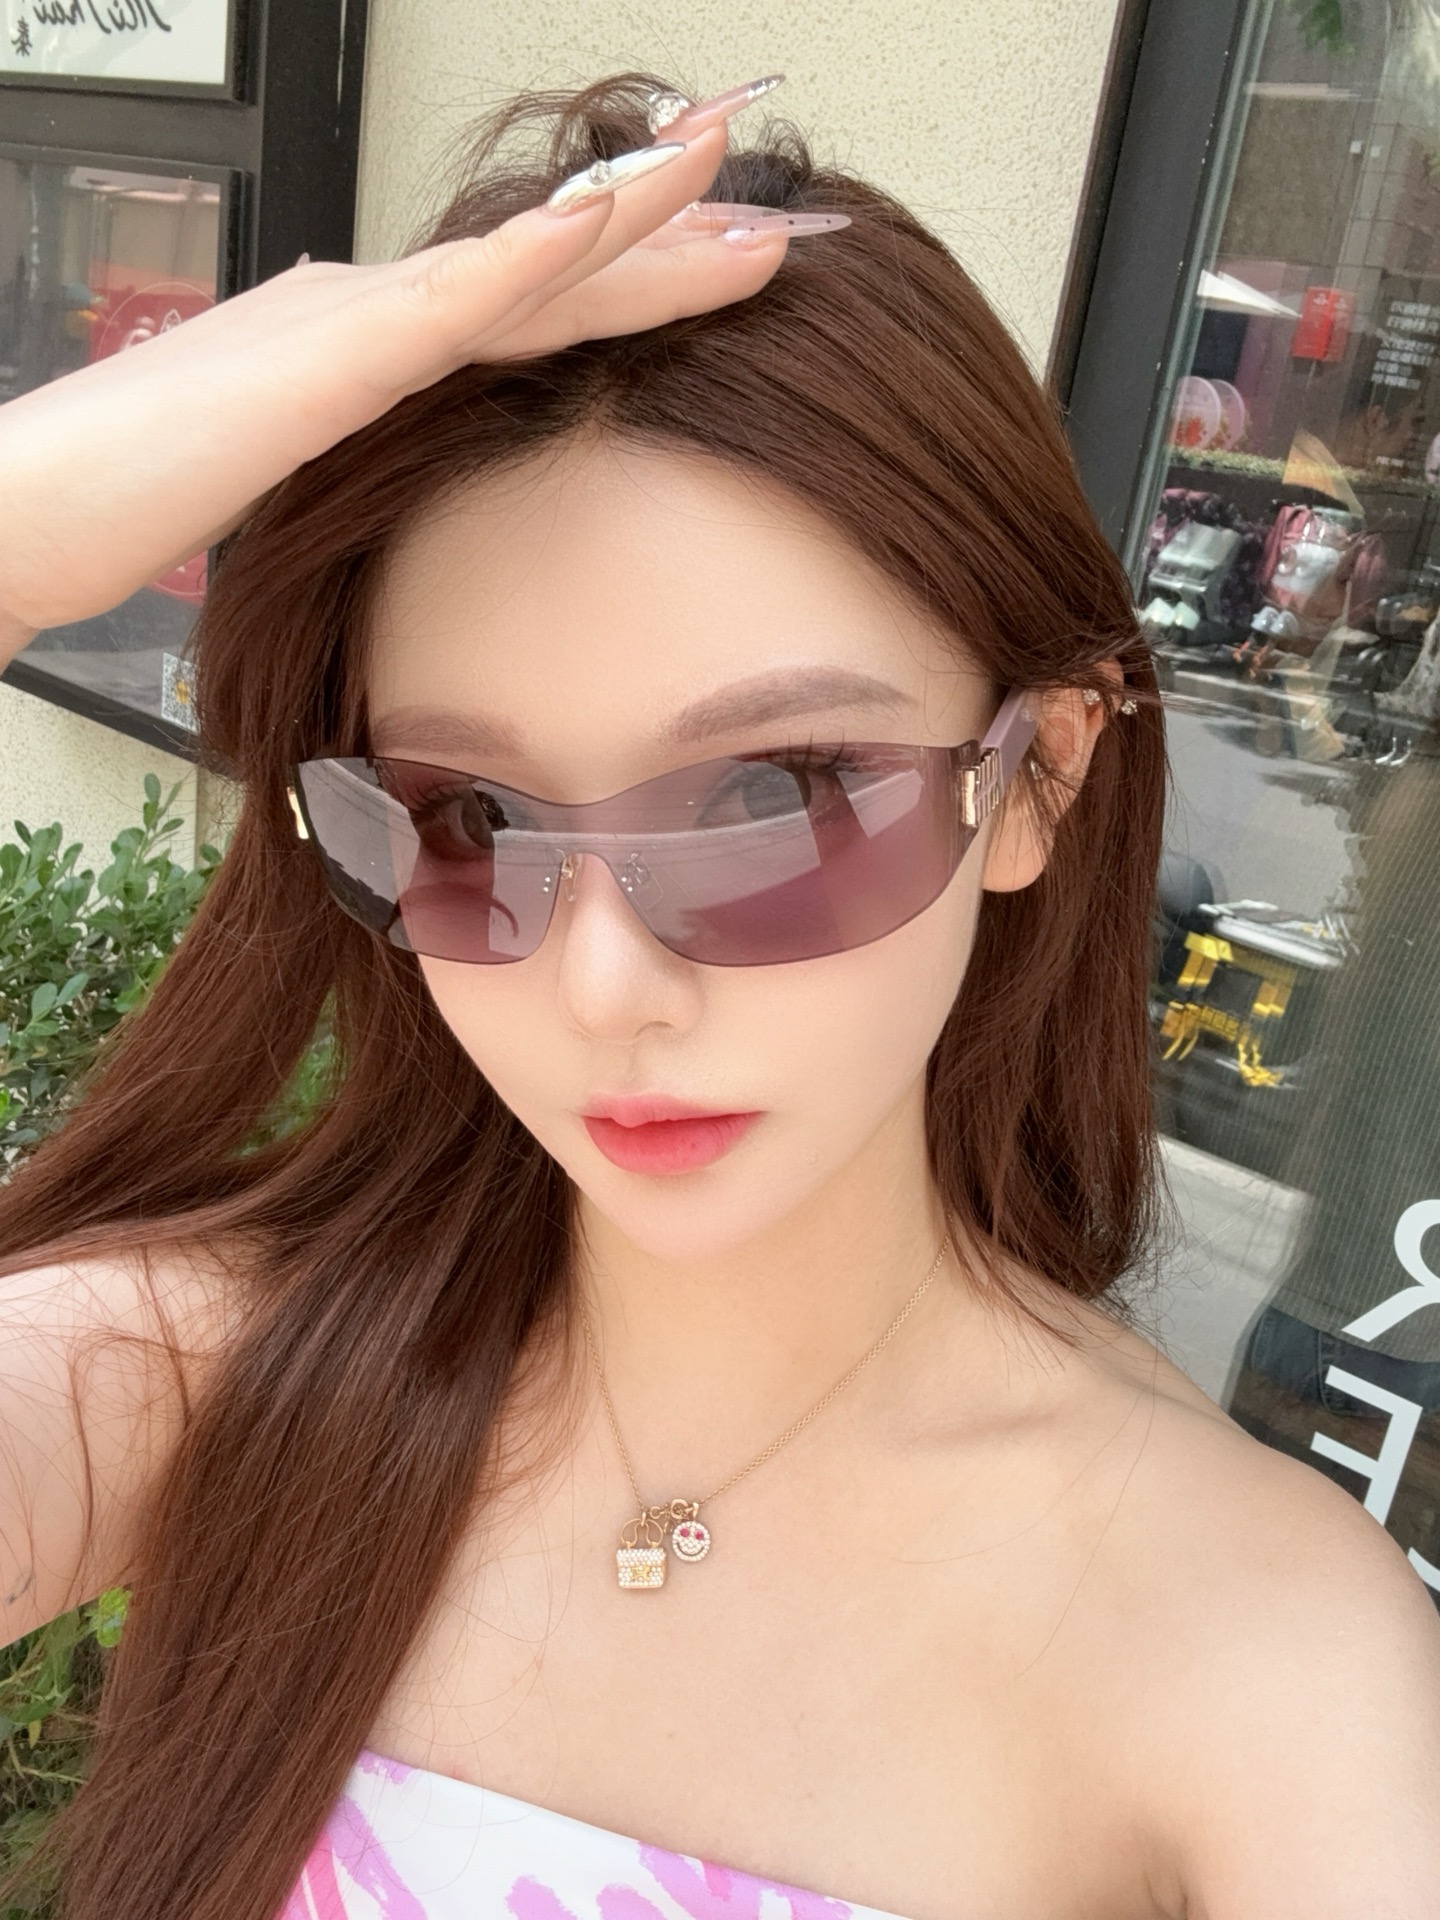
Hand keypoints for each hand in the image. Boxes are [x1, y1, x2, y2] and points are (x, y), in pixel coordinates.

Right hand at [0, 123, 786, 657]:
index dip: (639, 278)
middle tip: (775, 194)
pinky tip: (598, 232)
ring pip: (522, 258)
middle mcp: (374, 307)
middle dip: (671, 228)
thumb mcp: (286, 466)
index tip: (728, 262)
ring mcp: (352, 320)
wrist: (31, 504)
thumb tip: (399, 418)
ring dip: (634, 215)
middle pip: (554, 265)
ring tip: (733, 171)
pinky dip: (528, 264)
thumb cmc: (138, 497)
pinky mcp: (322, 359)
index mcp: (375, 342)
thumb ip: (352, 430)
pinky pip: (446, 302)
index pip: (536, 302)